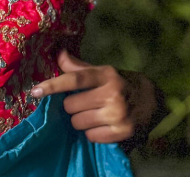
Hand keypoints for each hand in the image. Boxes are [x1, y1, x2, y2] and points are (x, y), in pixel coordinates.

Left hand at [30, 50, 157, 144]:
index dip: (53, 85)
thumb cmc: (120, 84)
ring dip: (80, 121)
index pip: (75, 79)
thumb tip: (58, 53)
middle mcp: (112, 93)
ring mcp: (118, 114)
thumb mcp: (103, 71)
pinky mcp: (123, 132)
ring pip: (78, 123)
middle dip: (72, 106)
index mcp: (105, 75)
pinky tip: (102, 125)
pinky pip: (91, 136)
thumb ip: (79, 67)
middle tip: (83, 104)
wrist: (154, 101)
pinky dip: (92, 133)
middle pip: (70, 106)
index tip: (35, 91)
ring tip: (93, 115)